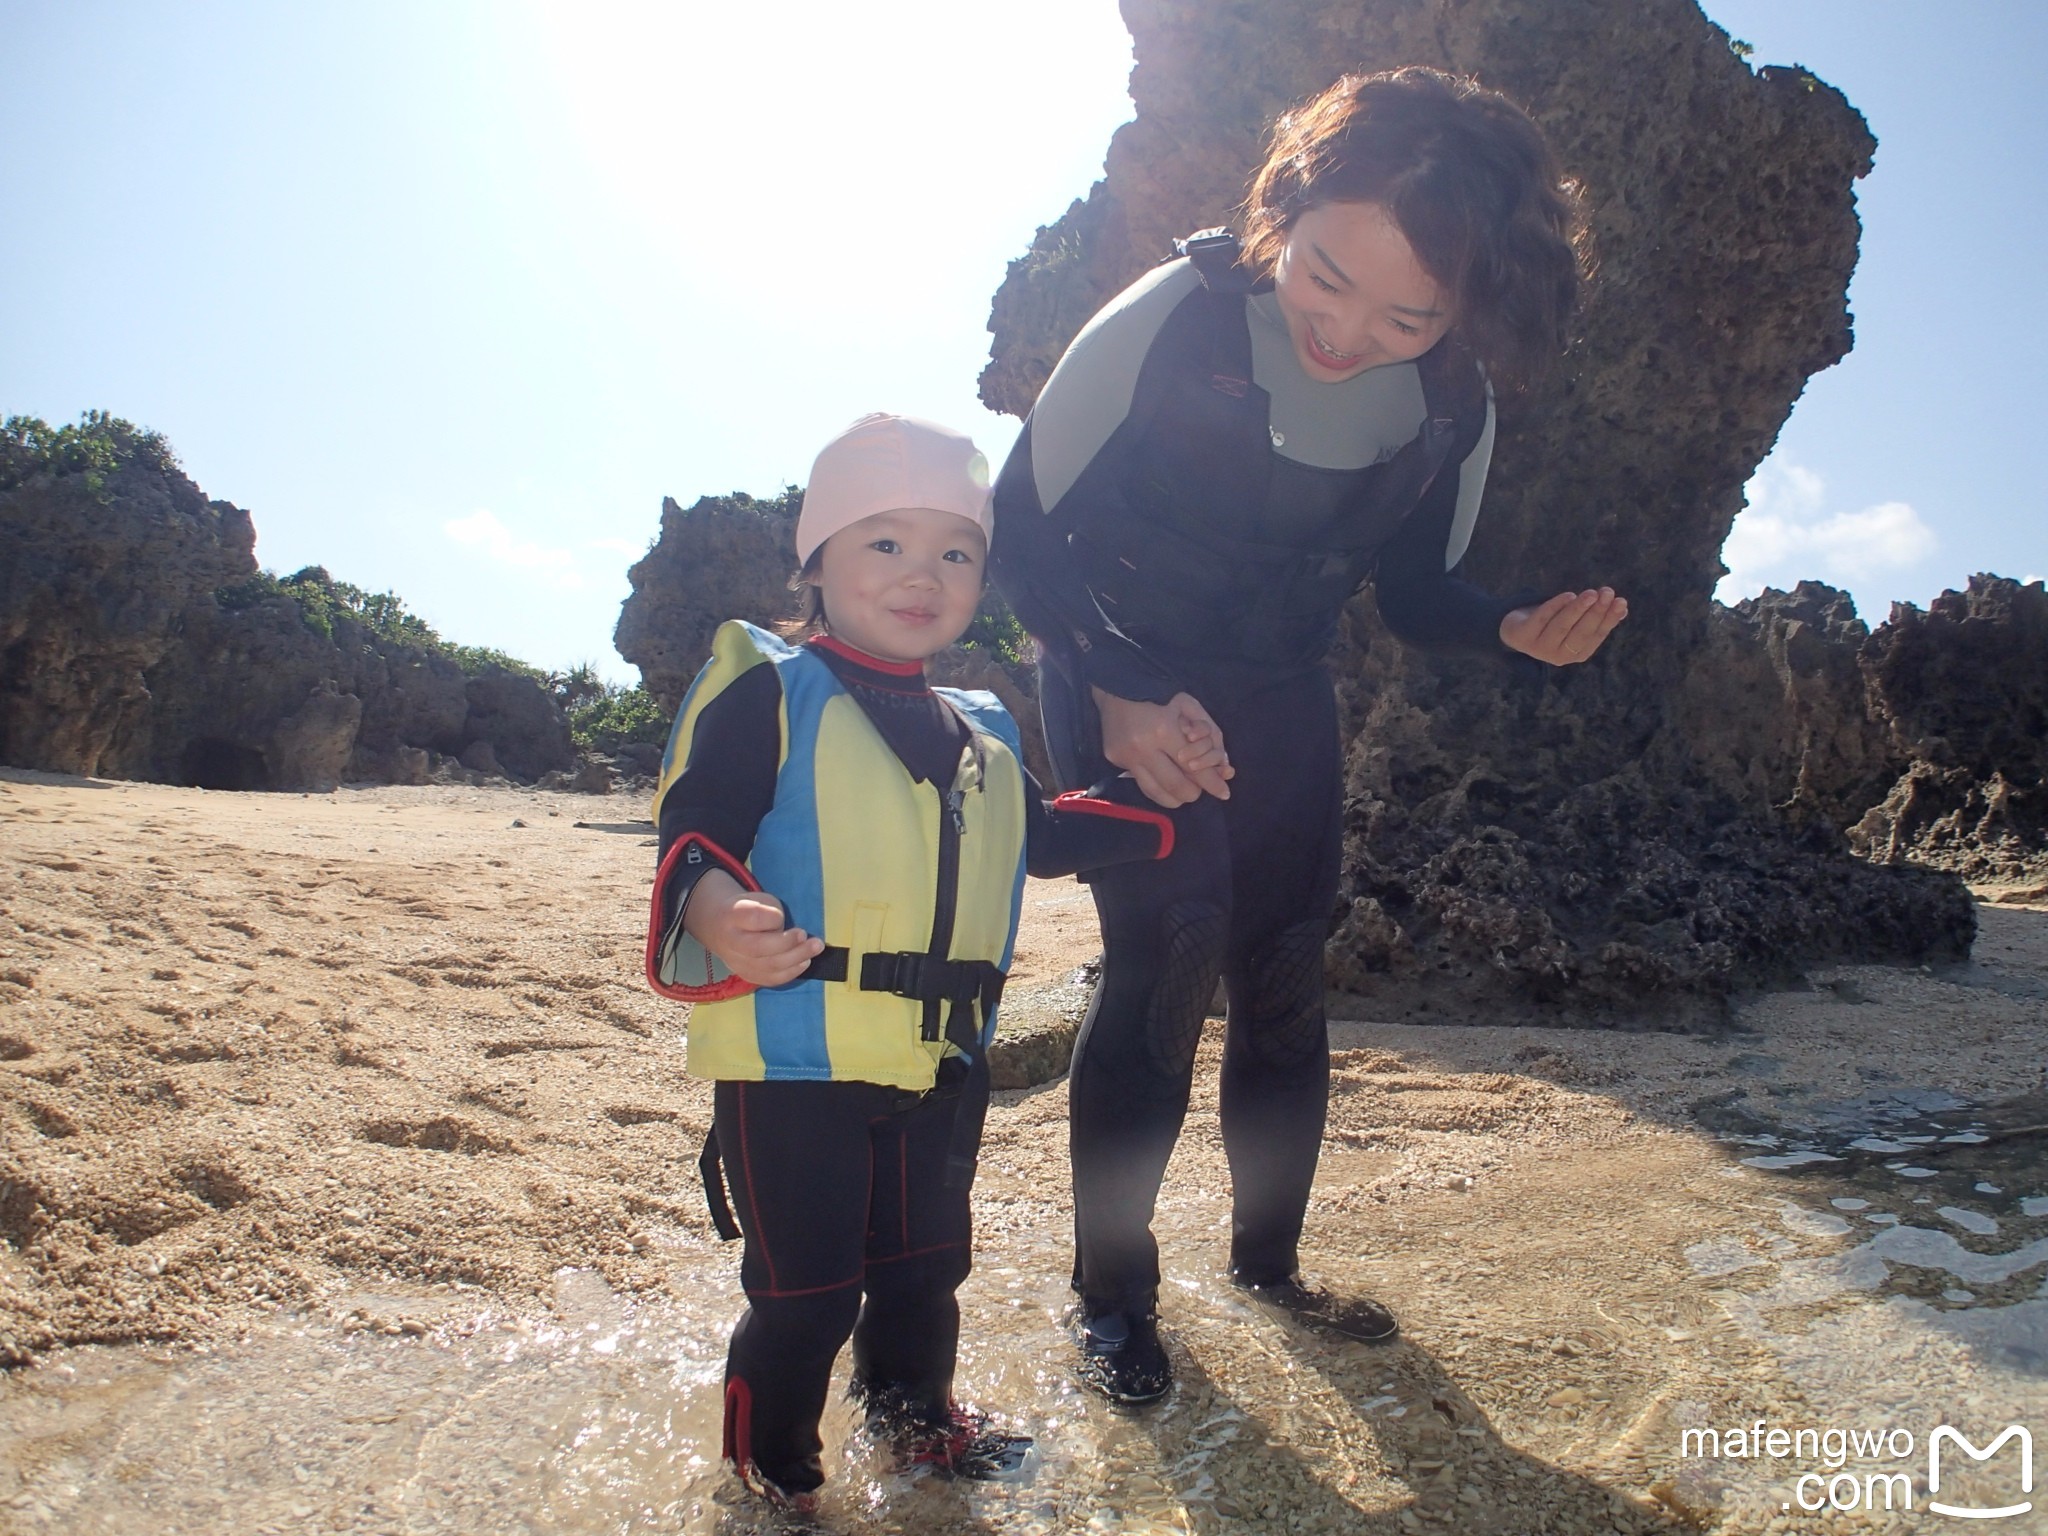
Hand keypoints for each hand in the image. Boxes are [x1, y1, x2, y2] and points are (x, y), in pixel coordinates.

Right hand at [681, 870, 823, 986]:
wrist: (717, 926)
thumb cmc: (746, 909)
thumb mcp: (757, 899)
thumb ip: (772, 912)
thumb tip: (791, 934)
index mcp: (733, 915)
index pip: (753, 918)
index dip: (773, 918)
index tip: (783, 916)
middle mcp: (731, 941)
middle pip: (760, 948)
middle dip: (789, 943)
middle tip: (809, 936)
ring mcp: (737, 962)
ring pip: (767, 967)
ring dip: (797, 959)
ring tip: (815, 948)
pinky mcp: (746, 975)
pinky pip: (770, 979)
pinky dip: (791, 972)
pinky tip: (804, 962)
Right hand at [1093, 687, 1234, 806]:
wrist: (1117, 687)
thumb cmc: (1160, 694)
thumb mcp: (1190, 706)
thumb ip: (1210, 736)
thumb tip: (1224, 767)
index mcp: (1164, 731)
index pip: (1194, 768)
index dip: (1212, 783)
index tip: (1225, 793)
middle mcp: (1143, 749)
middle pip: (1176, 786)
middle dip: (1194, 793)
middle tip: (1200, 790)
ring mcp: (1126, 757)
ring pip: (1157, 793)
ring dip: (1175, 797)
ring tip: (1184, 792)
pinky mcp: (1115, 760)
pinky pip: (1142, 783)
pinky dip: (1158, 786)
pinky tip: (1165, 781)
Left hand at [1500, 588, 1627, 665]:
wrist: (1515, 630)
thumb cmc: (1553, 623)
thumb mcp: (1575, 622)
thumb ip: (1597, 617)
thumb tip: (1624, 609)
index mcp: (1577, 654)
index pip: (1597, 635)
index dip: (1609, 619)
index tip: (1621, 601)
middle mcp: (1559, 656)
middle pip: (1580, 632)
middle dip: (1596, 612)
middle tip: (1607, 593)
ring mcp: (1539, 649)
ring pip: (1562, 626)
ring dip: (1577, 609)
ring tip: (1591, 593)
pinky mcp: (1523, 637)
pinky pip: (1541, 619)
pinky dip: (1554, 607)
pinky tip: (1568, 596)